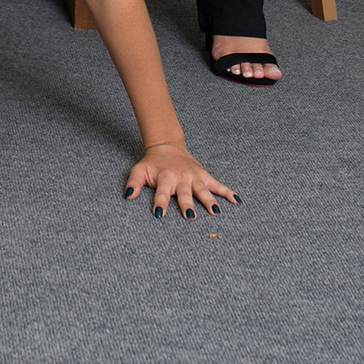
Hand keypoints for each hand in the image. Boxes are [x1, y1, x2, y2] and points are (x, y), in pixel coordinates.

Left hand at [123, 143, 237, 218]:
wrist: (166, 146)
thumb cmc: (152, 164)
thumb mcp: (139, 170)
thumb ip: (133, 183)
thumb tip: (127, 197)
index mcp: (164, 177)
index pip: (161, 192)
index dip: (159, 202)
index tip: (158, 214)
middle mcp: (180, 178)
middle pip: (184, 193)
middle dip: (187, 204)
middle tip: (190, 216)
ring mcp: (194, 177)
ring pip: (202, 190)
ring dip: (209, 200)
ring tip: (215, 212)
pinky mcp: (203, 175)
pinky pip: (217, 184)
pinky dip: (227, 192)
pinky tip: (236, 200)